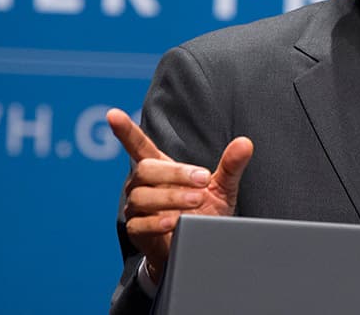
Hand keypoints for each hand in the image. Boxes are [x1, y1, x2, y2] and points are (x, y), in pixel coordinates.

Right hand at [106, 108, 253, 279]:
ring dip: (171, 197)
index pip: (139, 146)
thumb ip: (231, 165)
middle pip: (145, 169)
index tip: (113, 114)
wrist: (201, 245)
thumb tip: (245, 143)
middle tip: (203, 180)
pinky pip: (140, 223)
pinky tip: (174, 221)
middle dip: (175, 174)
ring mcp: (138, 208)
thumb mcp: (222, 187)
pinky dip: (158, 221)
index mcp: (160, 169)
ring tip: (196, 202)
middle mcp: (143, 185)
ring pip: (142, 196)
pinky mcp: (137, 231)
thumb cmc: (206, 212)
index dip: (126, 131)